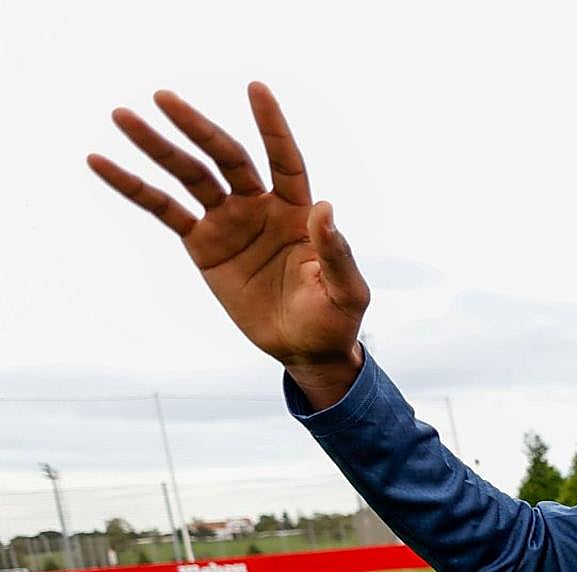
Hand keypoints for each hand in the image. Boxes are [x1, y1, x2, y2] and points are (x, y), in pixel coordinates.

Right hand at [88, 82, 368, 407]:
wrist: (304, 348)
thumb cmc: (334, 317)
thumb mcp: (345, 289)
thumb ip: (334, 251)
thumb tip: (323, 208)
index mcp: (297, 210)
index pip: (284, 159)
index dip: (272, 126)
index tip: (255, 88)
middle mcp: (260, 206)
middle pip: (226, 157)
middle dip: (197, 127)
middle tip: (163, 97)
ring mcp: (229, 222)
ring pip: (189, 175)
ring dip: (157, 147)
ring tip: (122, 115)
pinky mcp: (202, 245)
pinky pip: (163, 210)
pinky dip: (134, 187)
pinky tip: (101, 161)